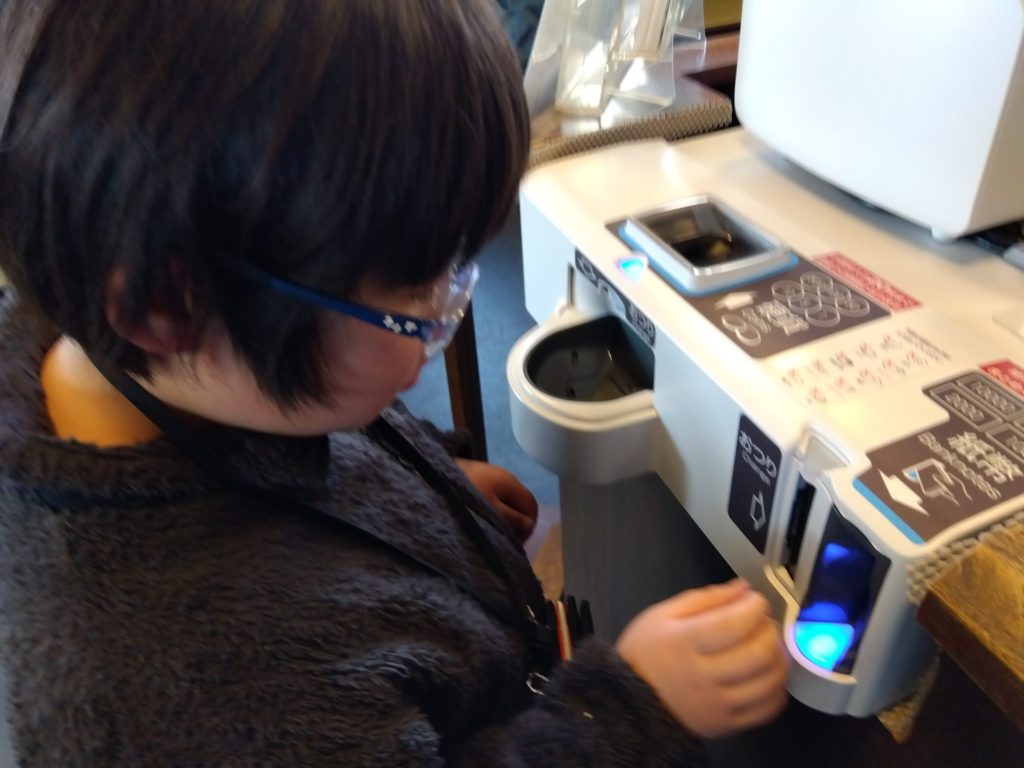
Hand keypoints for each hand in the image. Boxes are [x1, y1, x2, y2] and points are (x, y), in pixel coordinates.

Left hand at [455, 459, 537, 541]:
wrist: (428, 472)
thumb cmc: (464, 494)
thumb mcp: (490, 510)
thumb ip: (512, 519)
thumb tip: (530, 525)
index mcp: (509, 481)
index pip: (531, 505)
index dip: (529, 525)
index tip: (516, 543)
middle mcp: (501, 476)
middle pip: (518, 503)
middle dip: (515, 523)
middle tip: (502, 541)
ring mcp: (486, 477)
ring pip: (503, 501)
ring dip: (501, 518)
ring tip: (489, 533)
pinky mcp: (472, 479)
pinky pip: (489, 497)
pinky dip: (488, 510)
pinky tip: (477, 520)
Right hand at [615, 579, 788, 738]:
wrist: (630, 702)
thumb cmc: (646, 653)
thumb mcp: (663, 615)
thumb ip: (706, 599)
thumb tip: (743, 589)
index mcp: (684, 643)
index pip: (733, 624)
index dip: (754, 608)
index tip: (755, 601)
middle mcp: (702, 676)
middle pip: (758, 653)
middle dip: (770, 630)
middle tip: (763, 622)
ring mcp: (717, 705)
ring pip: (769, 681)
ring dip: (779, 658)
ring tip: (767, 646)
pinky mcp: (727, 725)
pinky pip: (767, 709)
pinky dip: (777, 688)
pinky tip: (765, 675)